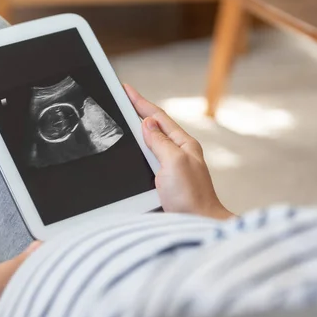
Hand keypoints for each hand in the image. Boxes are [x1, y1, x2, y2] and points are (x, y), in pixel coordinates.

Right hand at [124, 84, 232, 219]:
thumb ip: (161, 142)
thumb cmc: (192, 197)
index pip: (158, 118)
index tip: (126, 90)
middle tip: (120, 101)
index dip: (140, 102)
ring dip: (135, 136)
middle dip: (137, 114)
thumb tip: (147, 124)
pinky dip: (135, 158)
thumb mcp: (175, 162)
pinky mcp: (162, 187)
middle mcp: (177, 155)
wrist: (196, 226)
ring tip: (122, 123)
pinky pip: (145, 166)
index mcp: (184, 145)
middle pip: (153, 129)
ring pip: (148, 148)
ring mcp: (170, 171)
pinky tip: (128, 157)